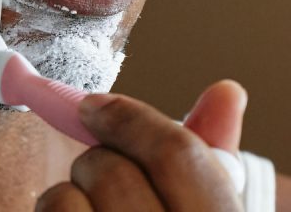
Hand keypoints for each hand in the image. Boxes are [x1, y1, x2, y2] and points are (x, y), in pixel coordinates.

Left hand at [37, 80, 247, 210]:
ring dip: (68, 194)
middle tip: (102, 176)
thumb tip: (226, 91)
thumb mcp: (208, 211)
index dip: (129, 117)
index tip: (93, 105)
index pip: (177, 153)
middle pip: (111, 169)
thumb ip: (208, 159)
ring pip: (64, 197)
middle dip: (96, 160)